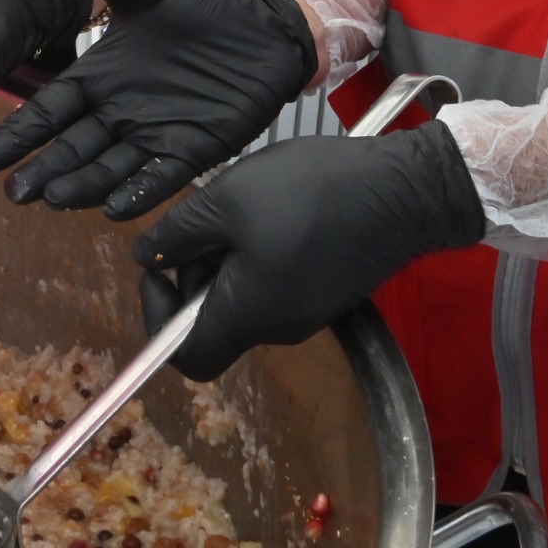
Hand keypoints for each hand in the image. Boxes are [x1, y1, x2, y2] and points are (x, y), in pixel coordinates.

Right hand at [0, 0, 316, 219]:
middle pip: (71, 149)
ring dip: (81, 186)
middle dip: (42, 170)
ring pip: (108, 169)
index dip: (19, 134)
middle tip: (12, 192)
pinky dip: (137, 193)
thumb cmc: (202, 6)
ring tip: (53, 198)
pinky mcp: (192, 149)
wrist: (261, 26)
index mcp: (99, 77)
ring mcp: (153, 134)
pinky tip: (114, 208)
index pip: (49, 111)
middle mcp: (119, 112)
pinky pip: (160, 177)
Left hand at [133, 123, 485, 379]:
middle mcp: (277, 327)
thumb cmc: (309, 194)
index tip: (158, 269)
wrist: (402, 190)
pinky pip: (272, 283)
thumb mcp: (225, 203)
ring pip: (242, 296)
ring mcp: (306, 310)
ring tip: (238, 206)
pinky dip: (255, 252)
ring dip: (225, 256)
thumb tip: (145, 258)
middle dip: (193, 272)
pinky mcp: (325, 289)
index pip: (187, 357)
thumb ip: (177, 234)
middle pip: (213, 321)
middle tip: (203, 219)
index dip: (158, 319)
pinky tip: (268, 208)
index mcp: (248, 316)